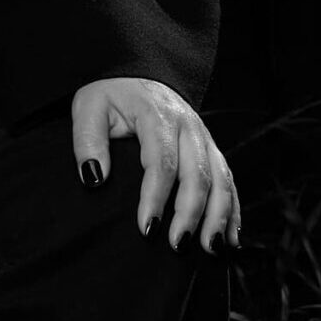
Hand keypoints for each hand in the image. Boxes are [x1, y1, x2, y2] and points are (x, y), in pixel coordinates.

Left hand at [71, 77, 239, 252]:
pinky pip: (228, 180)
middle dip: (190, 214)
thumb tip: (93, 178)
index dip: (155, 198)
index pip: (162, 162)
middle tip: (177, 246)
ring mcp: (205, 138)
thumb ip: (87, 141)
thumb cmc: (111, 94)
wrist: (138, 72)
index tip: (146, 228)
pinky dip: (233, 210)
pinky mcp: (212, 148)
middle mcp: (189, 126)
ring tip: (210, 249)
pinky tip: (230, 237)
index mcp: (158, 116)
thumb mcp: (88, 108)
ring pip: (221, 179)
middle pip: (198, 174)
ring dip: (219, 216)